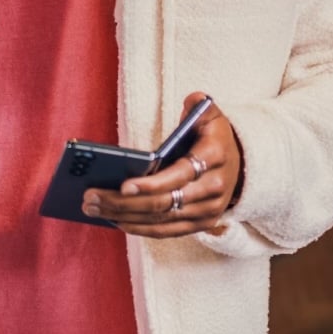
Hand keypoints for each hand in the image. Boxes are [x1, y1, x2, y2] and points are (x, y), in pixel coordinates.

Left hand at [83, 90, 242, 237]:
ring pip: (160, 221)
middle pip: (164, 203)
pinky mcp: (200, 225)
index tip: (122, 185)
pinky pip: (165, 232)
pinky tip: (114, 220)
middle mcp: (214, 188)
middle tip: (90, 198)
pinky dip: (139, 228)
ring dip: (124, 217)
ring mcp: (208, 211)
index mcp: (215, 157)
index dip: (151, 184)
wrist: (242, 165)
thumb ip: (199, 106)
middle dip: (123, 203)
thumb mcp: (211, 116)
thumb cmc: (213, 137)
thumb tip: (191, 101)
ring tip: (93, 209)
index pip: (180, 175)